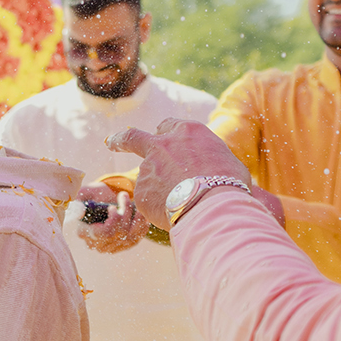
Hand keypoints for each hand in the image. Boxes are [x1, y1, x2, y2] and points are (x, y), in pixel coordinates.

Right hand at [69, 182, 148, 252]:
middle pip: (119, 233)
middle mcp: (97, 244)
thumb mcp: (85, 193)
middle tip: (124, 195)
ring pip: (130, 236)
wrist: (105, 200)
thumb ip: (81, 200)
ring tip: (135, 202)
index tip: (113, 207)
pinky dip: (141, 225)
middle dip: (125, 212)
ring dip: (136, 217)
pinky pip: (136, 238)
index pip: (104, 233)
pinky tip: (140, 212)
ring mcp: (111, 247)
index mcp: (84, 232)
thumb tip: (80, 211)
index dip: (114, 221)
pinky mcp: (123, 246)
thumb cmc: (94, 195)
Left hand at [105, 120, 282, 229]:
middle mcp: (163, 144)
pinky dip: (159, 207)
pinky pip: (149, 200)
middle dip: (120, 140)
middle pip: (133, 137)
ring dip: (159, 189)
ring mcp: (149, 167)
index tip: (157, 139)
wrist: (213, 205)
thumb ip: (206, 159)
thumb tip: (207, 171)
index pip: (168, 126)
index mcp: (187, 131)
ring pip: (148, 177)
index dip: (164, 136)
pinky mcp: (141, 190)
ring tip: (184, 204)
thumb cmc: (229, 184)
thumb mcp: (225, 161)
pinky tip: (175, 214)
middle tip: (111, 143)